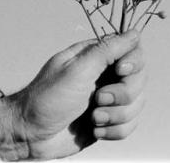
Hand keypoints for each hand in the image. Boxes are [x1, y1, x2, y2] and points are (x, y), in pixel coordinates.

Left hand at [0, 30, 145, 160]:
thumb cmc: (47, 99)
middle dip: (122, 95)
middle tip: (98, 100)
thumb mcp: (77, 70)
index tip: (120, 71)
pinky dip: (114, 131)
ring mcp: (109, 99)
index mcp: (98, 57)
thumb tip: (134, 34)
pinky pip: (129, 125)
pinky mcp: (109, 120)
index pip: (134, 51)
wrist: (30, 135)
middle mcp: (106, 75)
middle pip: (140, 80)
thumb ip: (108, 50)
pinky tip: (95, 130)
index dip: (133, 63)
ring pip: (137, 105)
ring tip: (93, 118)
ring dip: (116, 116)